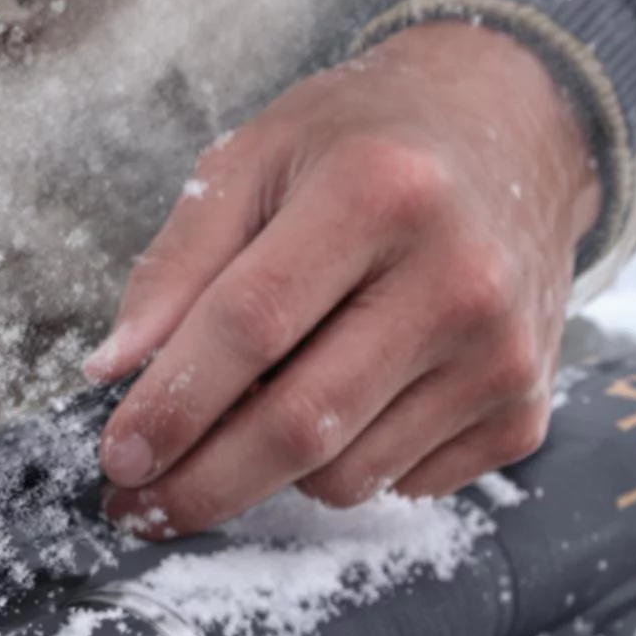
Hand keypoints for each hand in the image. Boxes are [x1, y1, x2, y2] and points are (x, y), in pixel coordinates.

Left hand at [87, 23, 599, 536]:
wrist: (516, 130)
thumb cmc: (362, 146)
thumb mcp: (254, 159)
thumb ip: (175, 264)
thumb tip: (112, 372)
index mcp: (379, 192)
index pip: (249, 327)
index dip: (169, 407)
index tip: (116, 459)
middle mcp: (458, 277)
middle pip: (297, 426)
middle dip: (196, 485)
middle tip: (135, 505)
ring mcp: (502, 354)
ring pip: (342, 478)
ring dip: (270, 475)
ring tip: (251, 420)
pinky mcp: (524, 413)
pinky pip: (398, 488)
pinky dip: (344, 470)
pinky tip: (342, 409)